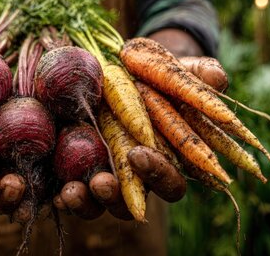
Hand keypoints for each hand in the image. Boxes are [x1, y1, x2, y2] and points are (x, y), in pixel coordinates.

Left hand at [53, 28, 227, 219]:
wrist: (127, 66)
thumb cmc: (162, 73)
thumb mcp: (182, 69)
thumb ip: (202, 75)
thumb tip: (217, 78)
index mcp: (168, 159)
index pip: (170, 182)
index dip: (158, 175)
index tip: (140, 153)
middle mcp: (136, 173)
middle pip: (131, 203)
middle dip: (117, 198)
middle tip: (102, 182)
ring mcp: (108, 171)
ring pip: (99, 201)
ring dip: (87, 202)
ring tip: (71, 191)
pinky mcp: (79, 164)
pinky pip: (71, 188)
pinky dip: (61, 195)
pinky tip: (52, 193)